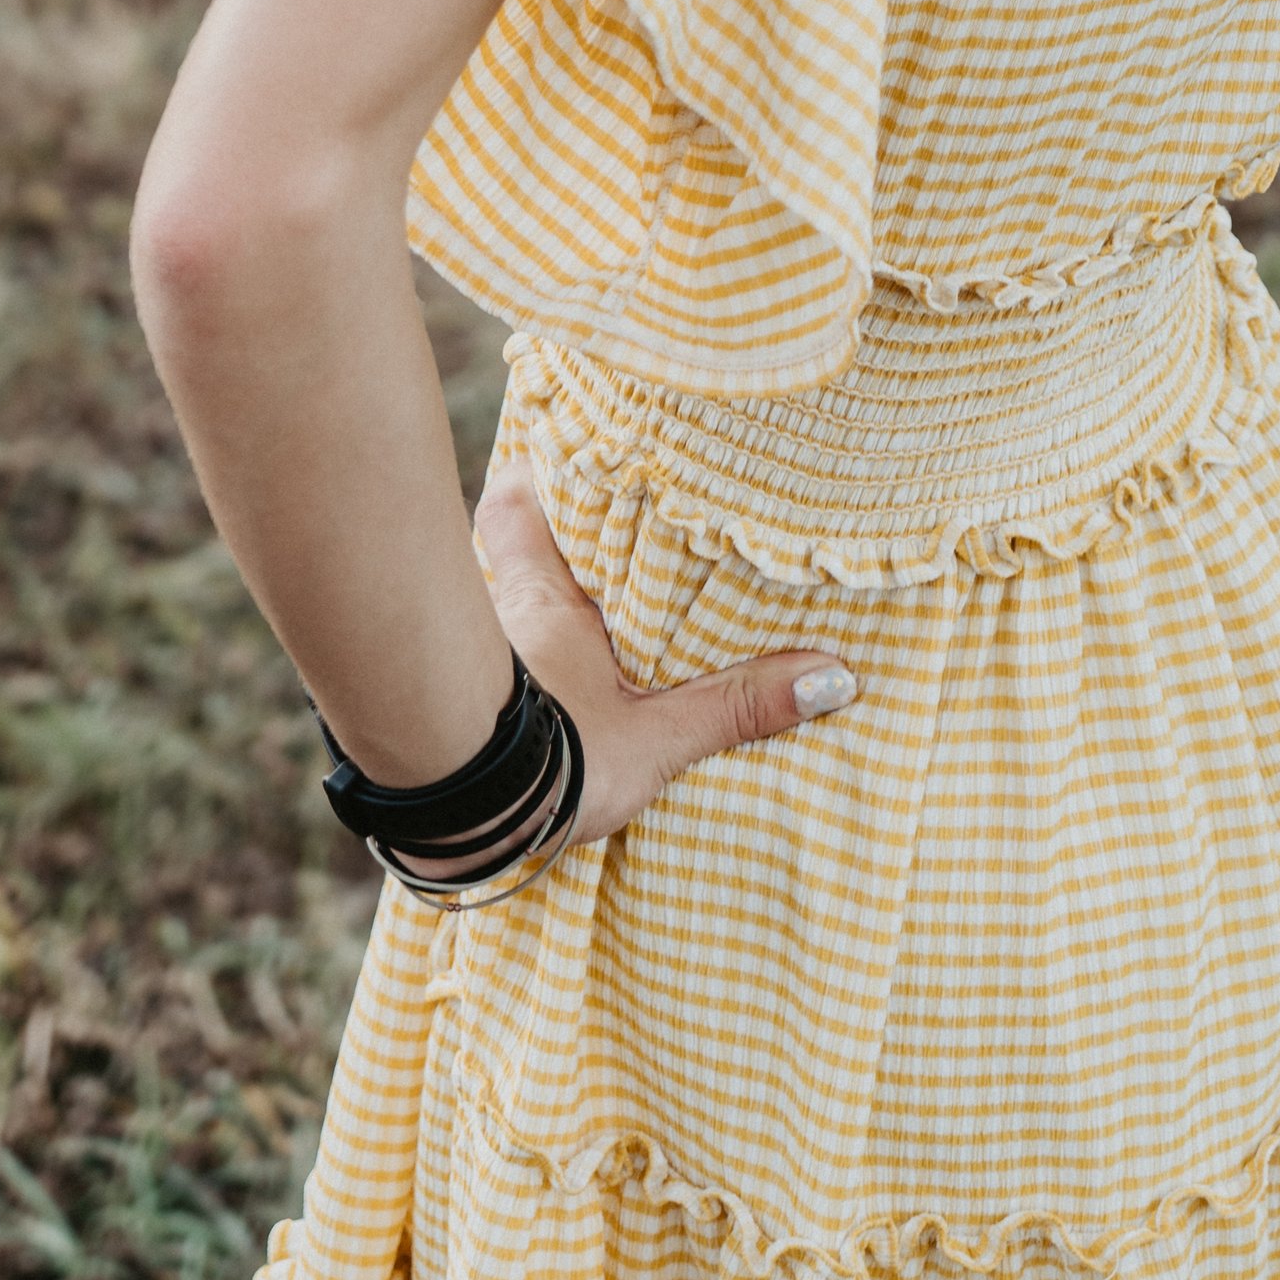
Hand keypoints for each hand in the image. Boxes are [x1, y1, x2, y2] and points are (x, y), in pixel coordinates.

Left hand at [378, 459, 857, 880]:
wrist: (458, 829)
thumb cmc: (551, 766)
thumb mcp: (653, 740)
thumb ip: (734, 707)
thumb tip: (831, 676)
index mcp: (542, 596)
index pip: (515, 501)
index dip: (532, 472)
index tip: (561, 451)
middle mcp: (498, 611)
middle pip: (505, 546)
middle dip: (541, 538)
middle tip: (592, 532)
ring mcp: (471, 659)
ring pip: (491, 604)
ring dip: (525, 608)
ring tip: (576, 620)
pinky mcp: (448, 711)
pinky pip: (479, 660)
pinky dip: (504, 663)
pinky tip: (532, 692)